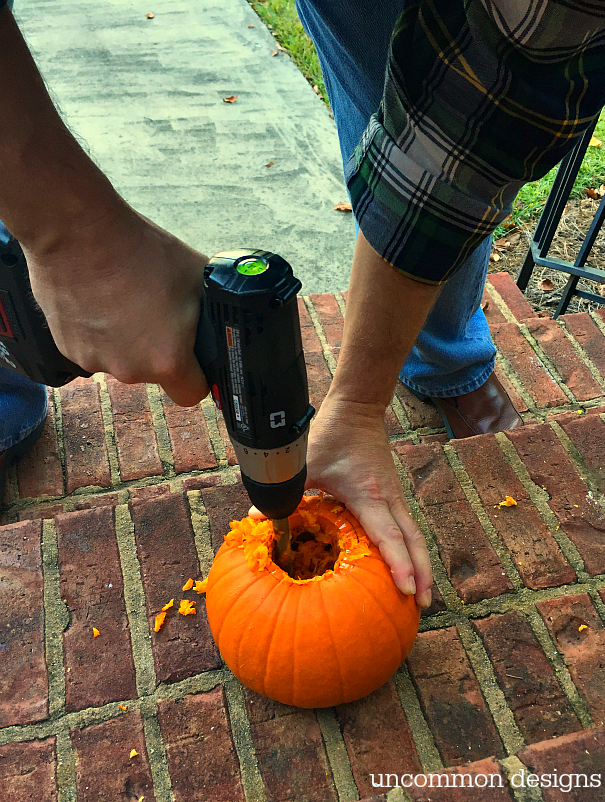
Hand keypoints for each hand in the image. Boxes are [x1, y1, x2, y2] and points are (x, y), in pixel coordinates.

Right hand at [23, 207, 209, 405]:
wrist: (79, 231)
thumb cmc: (140, 251)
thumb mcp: (197, 276)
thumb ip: (212, 308)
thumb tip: (224, 314)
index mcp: (168, 360)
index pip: (191, 393)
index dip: (197, 377)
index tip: (195, 360)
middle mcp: (131, 370)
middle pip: (156, 373)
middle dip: (161, 350)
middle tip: (157, 313)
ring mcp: (96, 362)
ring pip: (123, 360)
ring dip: (128, 340)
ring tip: (126, 300)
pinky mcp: (68, 349)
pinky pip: (94, 348)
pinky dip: (100, 331)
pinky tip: (101, 300)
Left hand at [304, 394, 432, 607]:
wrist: (357, 409)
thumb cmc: (331, 435)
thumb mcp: (305, 462)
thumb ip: (285, 490)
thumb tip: (256, 517)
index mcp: (369, 495)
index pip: (388, 536)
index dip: (398, 564)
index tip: (406, 590)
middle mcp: (388, 498)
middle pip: (413, 541)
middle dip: (421, 573)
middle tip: (423, 605)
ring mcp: (394, 496)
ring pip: (415, 535)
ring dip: (421, 563)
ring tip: (422, 595)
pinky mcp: (392, 495)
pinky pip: (407, 527)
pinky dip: (411, 549)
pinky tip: (407, 566)